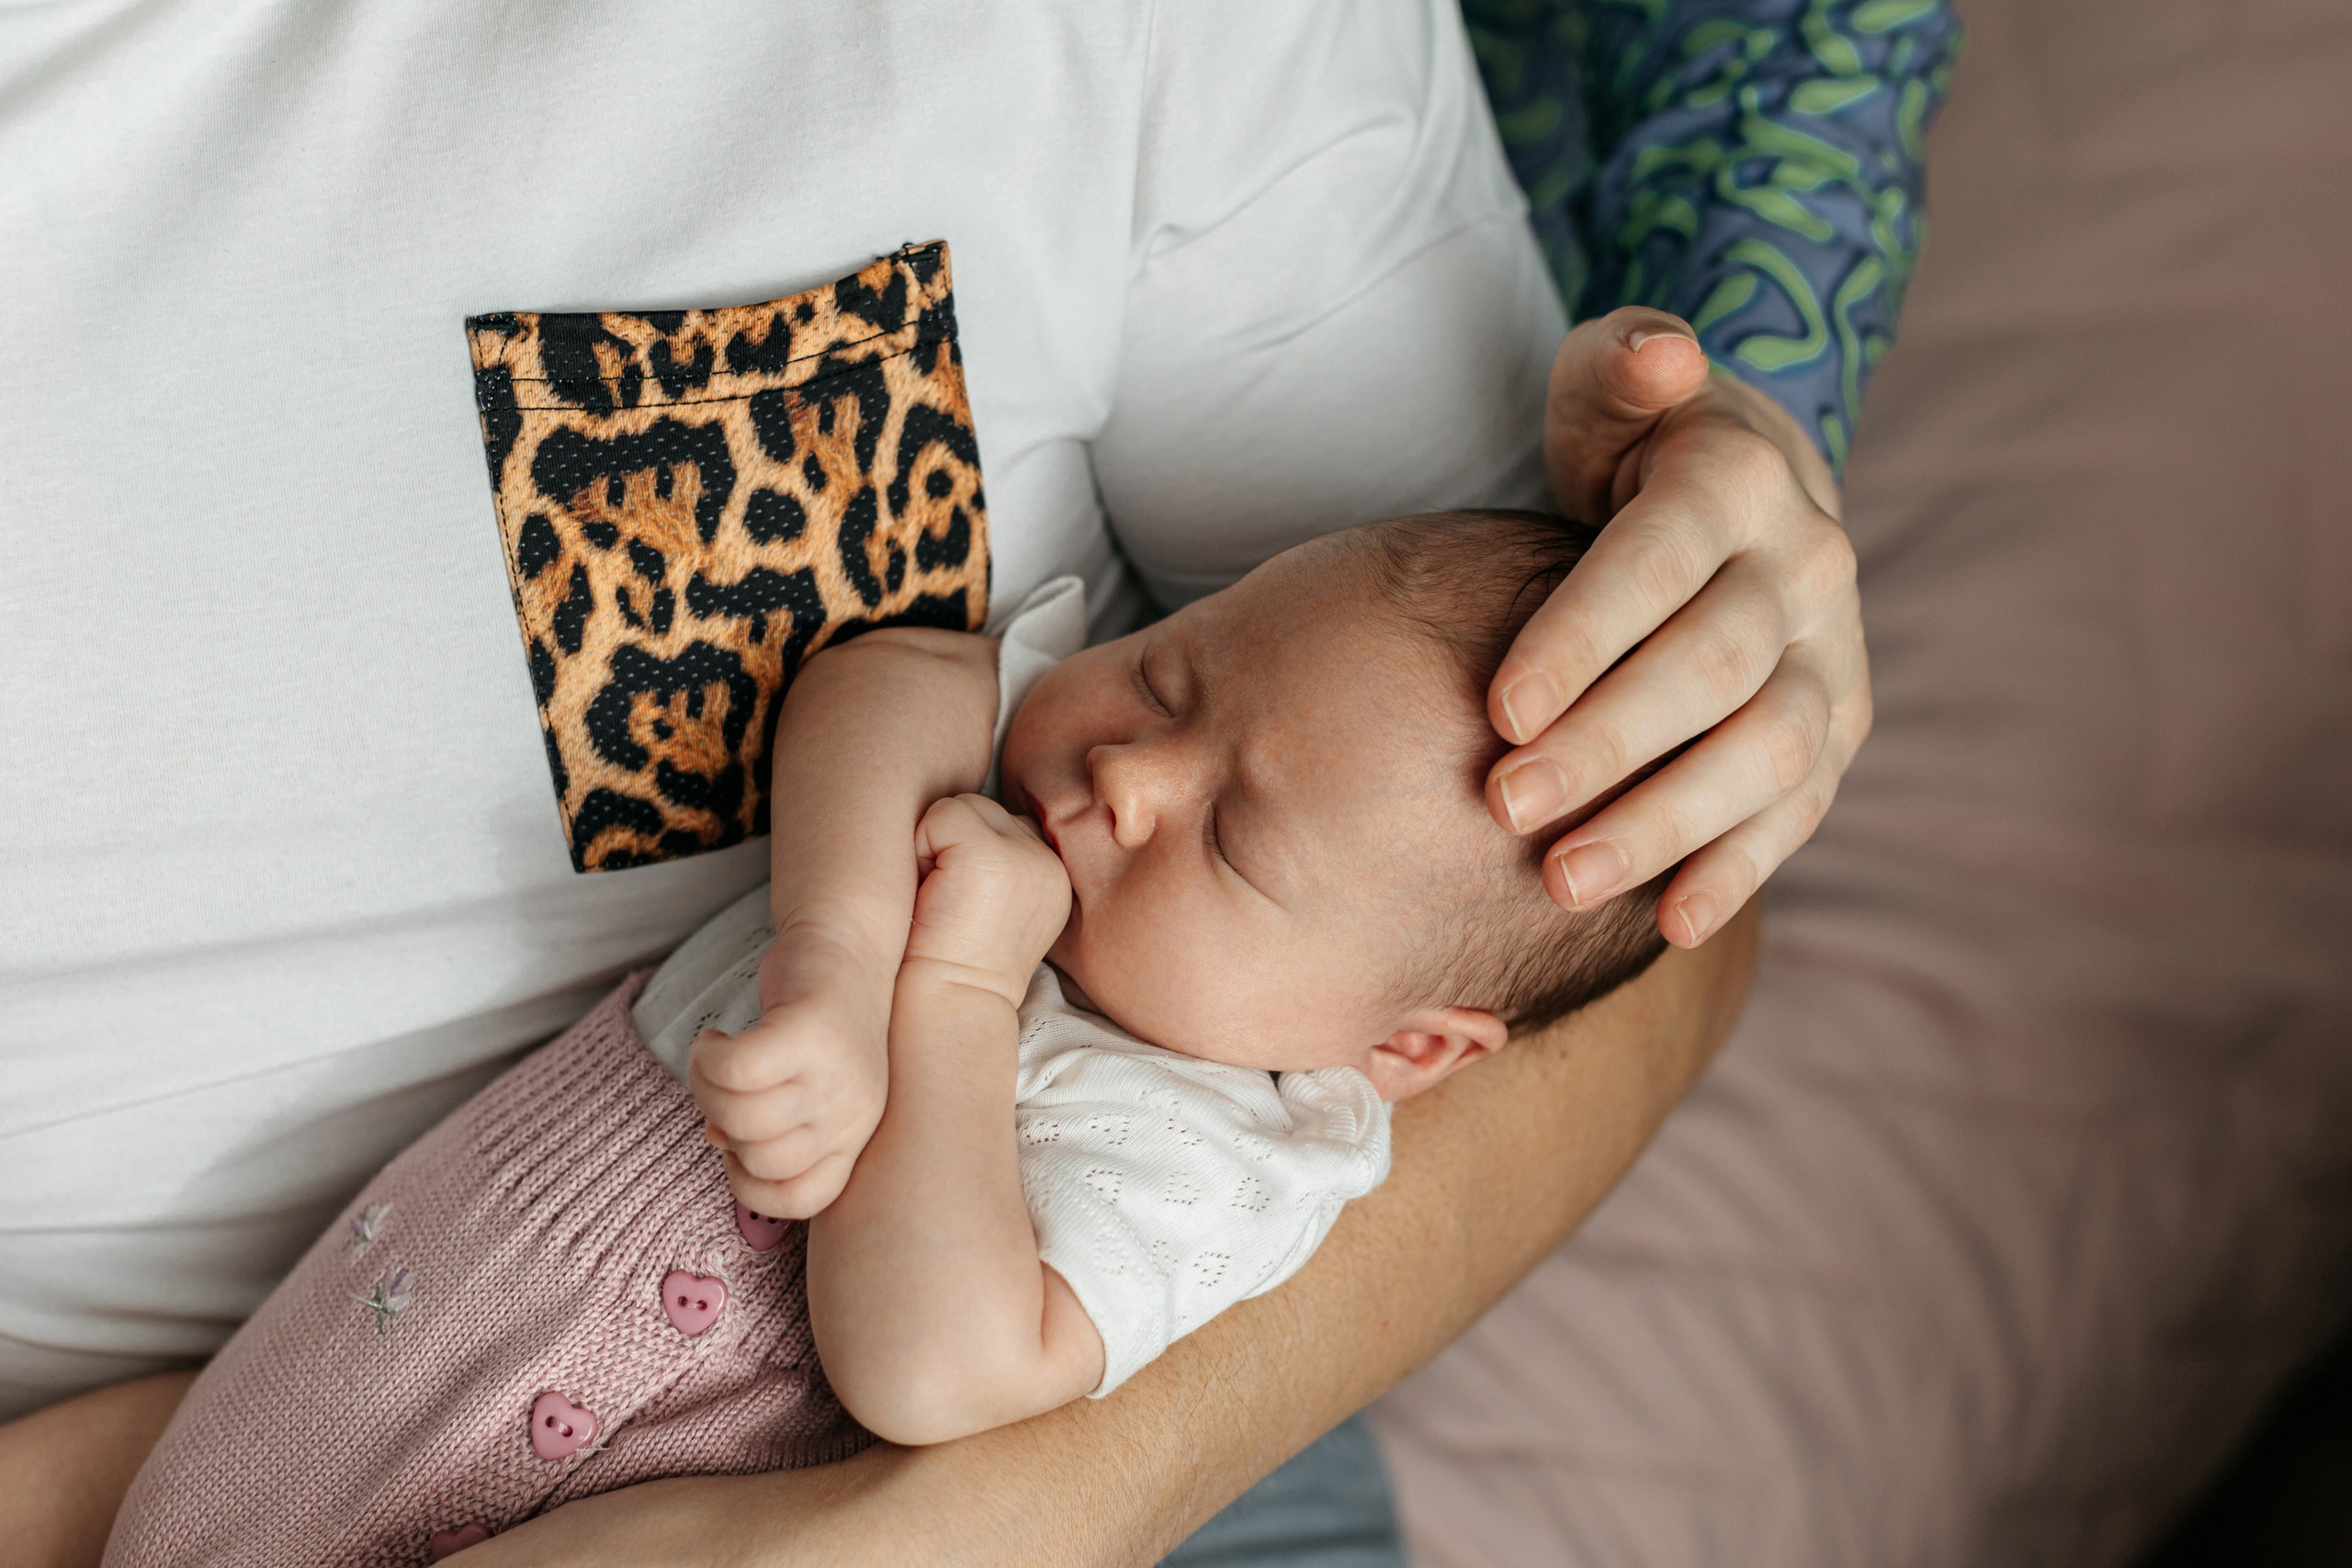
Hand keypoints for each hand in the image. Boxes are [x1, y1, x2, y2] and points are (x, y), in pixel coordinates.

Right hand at [691, 924, 892, 1220]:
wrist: (847, 939)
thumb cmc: (813, 1023)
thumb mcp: (799, 1088)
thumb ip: (767, 1129)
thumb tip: (722, 1142)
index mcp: (856, 1135)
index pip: (803, 1200)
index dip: (752, 1183)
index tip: (738, 1140)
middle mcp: (856, 1109)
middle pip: (761, 1158)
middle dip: (722, 1123)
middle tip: (725, 1083)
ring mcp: (839, 1069)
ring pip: (742, 1116)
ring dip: (706, 1086)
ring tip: (716, 1056)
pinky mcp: (813, 1026)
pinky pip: (738, 1069)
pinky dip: (708, 1057)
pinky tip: (715, 1037)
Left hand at [904, 795, 1071, 1007]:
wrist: (951, 1005)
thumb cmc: (956, 965)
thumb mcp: (998, 912)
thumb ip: (1001, 864)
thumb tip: (961, 815)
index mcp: (1056, 878)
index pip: (1006, 826)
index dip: (967, 854)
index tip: (960, 905)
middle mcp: (1050, 864)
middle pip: (985, 810)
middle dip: (951, 844)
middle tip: (944, 901)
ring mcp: (1024, 856)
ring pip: (963, 806)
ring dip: (934, 844)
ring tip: (938, 897)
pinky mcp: (989, 854)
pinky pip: (940, 815)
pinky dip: (919, 847)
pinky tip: (930, 893)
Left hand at [1484, 306, 1869, 947]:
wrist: (1728, 484)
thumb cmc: (1633, 435)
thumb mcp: (1612, 377)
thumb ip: (1622, 363)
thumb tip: (1664, 354)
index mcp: (1742, 479)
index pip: (1663, 565)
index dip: (1583, 638)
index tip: (1500, 710)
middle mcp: (1807, 567)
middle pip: (1715, 670)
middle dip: (1608, 745)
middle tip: (1504, 805)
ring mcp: (1831, 655)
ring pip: (1769, 752)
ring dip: (1667, 824)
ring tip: (1562, 880)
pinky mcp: (1835, 727)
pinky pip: (1799, 810)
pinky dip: (1739, 870)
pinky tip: (1668, 921)